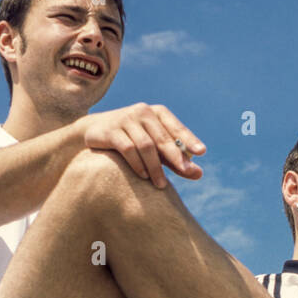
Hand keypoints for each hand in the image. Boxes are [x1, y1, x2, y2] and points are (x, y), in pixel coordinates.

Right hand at [80, 103, 205, 188]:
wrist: (96, 131)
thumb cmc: (134, 141)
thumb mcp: (156, 149)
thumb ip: (176, 161)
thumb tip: (199, 174)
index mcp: (157, 113)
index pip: (176, 127)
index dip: (189, 139)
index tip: (202, 152)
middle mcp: (142, 112)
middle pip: (163, 138)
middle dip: (175, 157)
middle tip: (186, 172)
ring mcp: (125, 119)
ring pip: (146, 145)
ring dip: (155, 167)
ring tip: (161, 185)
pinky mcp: (110, 131)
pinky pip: (127, 148)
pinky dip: (138, 164)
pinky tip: (144, 176)